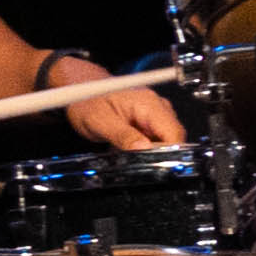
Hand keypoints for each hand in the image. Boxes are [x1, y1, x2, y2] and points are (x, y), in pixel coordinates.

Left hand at [56, 64, 185, 152]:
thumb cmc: (88, 101)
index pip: (174, 133)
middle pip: (172, 138)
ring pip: (164, 140)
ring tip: (125, 151)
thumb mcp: (99, 121)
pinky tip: (127, 147)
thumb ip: (122, 135)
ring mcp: (155, 113)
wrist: (81, 90)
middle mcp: (158, 107)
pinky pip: (155, 138)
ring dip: (149, 152)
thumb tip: (144, 149)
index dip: (168, 152)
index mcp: (149, 104)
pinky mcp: (150, 120)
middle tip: (132, 161)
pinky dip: (144, 147)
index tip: (152, 165)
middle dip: (157, 154)